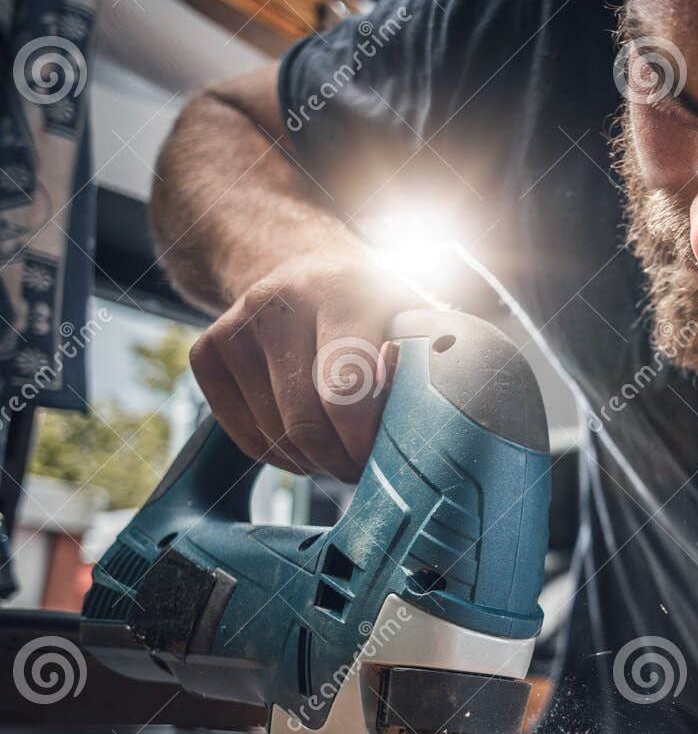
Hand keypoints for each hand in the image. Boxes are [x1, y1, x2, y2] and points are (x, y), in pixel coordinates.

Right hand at [189, 253, 423, 480]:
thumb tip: (454, 421)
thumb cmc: (375, 309)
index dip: (366, 440)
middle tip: (366, 465)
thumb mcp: (414, 318)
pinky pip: (244, 437)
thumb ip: (434, 363)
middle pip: (306, 422)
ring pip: (276, 436)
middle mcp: (279, 301)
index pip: (346, 390)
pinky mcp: (207, 351)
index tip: (387, 456)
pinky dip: (280, 456)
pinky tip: (306, 440)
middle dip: (342, 459)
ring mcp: (236, 325)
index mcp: (342, 290)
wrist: (305, 268)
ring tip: (341, 447)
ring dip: (314, 461)